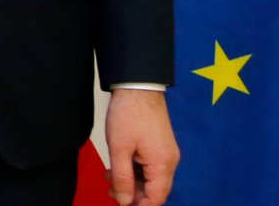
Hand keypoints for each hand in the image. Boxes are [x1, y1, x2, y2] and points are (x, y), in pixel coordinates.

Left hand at [104, 87, 178, 205]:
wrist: (138, 85)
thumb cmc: (128, 114)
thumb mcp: (119, 148)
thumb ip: (121, 178)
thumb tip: (124, 201)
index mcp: (162, 164)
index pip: (156, 198)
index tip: (121, 205)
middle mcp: (169, 161)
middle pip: (155, 190)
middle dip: (133, 195)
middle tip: (111, 192)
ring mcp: (166, 153)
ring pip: (150, 178)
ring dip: (131, 182)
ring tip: (109, 177)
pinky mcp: (160, 145)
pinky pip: (150, 166)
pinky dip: (135, 170)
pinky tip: (118, 166)